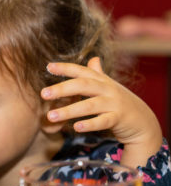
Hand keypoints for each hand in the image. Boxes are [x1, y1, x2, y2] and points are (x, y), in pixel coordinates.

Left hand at [41, 57, 162, 166]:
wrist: (142, 120)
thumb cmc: (118, 102)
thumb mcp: (108, 86)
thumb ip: (97, 74)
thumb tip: (92, 58)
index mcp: (101, 81)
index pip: (82, 71)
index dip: (66, 68)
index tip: (48, 67)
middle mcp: (107, 89)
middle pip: (83, 85)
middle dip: (62, 89)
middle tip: (43, 94)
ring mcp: (114, 103)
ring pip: (89, 105)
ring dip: (69, 111)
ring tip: (50, 116)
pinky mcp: (119, 119)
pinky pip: (103, 121)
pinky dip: (90, 124)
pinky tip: (76, 127)